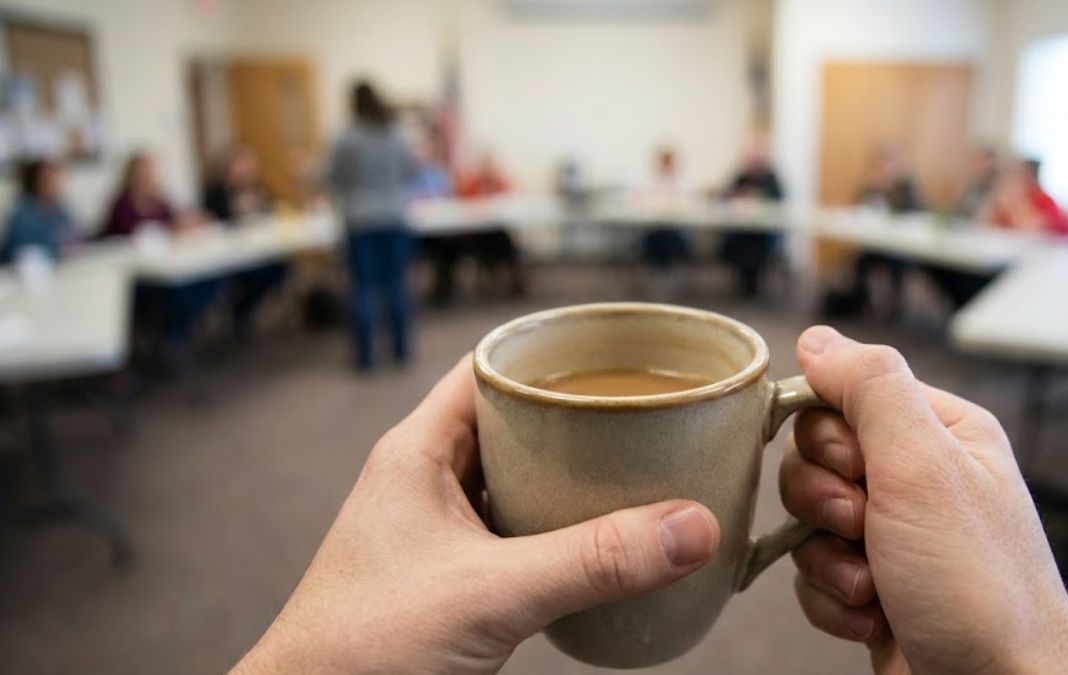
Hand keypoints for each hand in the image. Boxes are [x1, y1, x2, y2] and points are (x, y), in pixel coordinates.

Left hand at [231, 356, 718, 674]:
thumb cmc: (363, 646)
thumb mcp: (489, 593)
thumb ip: (591, 561)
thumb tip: (691, 527)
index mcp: (418, 450)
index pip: (490, 369)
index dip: (550, 355)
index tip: (617, 353)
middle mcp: (427, 480)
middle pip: (514, 424)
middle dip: (576, 421)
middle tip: (645, 416)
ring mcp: (439, 530)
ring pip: (517, 481)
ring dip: (569, 480)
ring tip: (638, 472)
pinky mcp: (453, 576)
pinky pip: (517, 534)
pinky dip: (558, 532)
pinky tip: (602, 544)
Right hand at [781, 326, 1067, 674]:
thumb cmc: (977, 584)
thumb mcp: (924, 466)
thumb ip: (870, 388)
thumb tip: (818, 338)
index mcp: (938, 432)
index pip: (841, 395)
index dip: (829, 436)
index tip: (857, 470)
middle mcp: (916, 478)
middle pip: (812, 459)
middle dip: (826, 503)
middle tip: (867, 528)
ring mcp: (893, 535)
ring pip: (806, 520)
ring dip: (829, 559)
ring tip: (877, 585)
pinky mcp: (873, 585)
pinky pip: (811, 573)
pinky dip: (832, 599)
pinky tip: (873, 615)